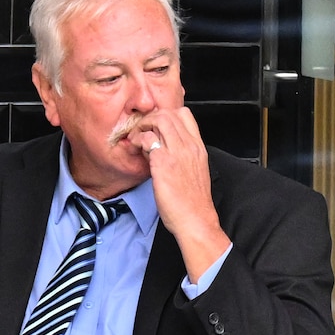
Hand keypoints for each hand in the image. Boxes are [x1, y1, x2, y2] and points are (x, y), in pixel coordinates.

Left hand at [128, 107, 230, 281]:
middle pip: (169, 113)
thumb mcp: (194, 172)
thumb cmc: (193, 203)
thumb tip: (163, 149)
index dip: (167, 115)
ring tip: (136, 138)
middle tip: (141, 130)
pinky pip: (147, 139)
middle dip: (150, 118)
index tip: (156, 126)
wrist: (195, 220)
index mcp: (198, 148)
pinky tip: (135, 150)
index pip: (185, 115)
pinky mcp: (163, 163)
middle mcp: (189, 146)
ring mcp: (177, 153)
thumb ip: (183, 157)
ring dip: (143, 126)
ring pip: (159, 120)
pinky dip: (138, 140)